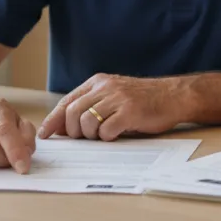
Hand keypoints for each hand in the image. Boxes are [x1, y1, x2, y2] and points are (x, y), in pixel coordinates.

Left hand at [37, 74, 186, 141]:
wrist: (174, 95)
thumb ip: (92, 105)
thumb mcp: (114, 95)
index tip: (46, 134)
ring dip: (91, 135)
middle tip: (84, 138)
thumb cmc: (143, 100)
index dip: (53, 120)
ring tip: (104, 135)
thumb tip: (64, 127)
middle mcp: (106, 87)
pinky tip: (117, 134)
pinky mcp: (130, 111)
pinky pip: (106, 130)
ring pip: (86, 122)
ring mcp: (118, 98)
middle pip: (72, 112)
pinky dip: (107, 137)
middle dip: (72, 131)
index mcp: (98, 82)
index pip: (67, 101)